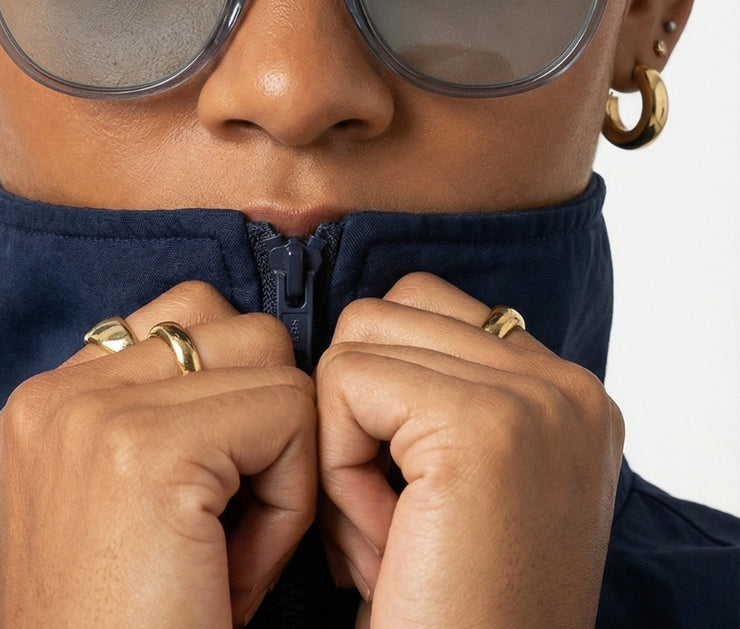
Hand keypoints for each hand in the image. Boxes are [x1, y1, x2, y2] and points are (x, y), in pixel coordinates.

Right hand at [0, 282, 315, 627]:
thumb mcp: (128, 507)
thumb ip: (167, 413)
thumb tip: (261, 351)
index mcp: (47, 402)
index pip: (187, 314)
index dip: (231, 398)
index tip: (211, 493)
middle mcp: (58, 393)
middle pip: (237, 327)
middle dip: (262, 414)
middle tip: (229, 522)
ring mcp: (94, 414)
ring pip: (272, 360)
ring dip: (280, 450)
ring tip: (234, 540)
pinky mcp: (147, 449)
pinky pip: (289, 415)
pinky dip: (292, 496)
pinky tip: (241, 569)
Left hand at [317, 273, 623, 628]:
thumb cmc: (444, 610)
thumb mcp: (459, 484)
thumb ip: (438, 388)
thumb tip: (362, 321)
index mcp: (568, 396)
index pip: (425, 305)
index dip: (381, 391)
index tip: (405, 490)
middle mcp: (568, 386)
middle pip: (386, 312)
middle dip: (359, 411)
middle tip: (390, 518)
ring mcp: (537, 400)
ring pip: (358, 338)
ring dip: (343, 436)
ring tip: (385, 528)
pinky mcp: (486, 426)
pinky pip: (344, 383)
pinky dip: (335, 465)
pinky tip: (379, 542)